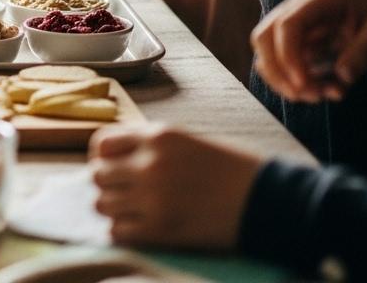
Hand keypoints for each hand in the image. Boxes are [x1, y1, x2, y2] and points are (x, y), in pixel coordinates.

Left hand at [90, 124, 262, 249]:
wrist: (269, 201)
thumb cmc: (232, 171)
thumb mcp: (189, 142)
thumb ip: (151, 146)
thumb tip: (113, 160)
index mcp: (159, 136)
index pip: (102, 143)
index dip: (104, 157)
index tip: (116, 167)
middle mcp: (150, 163)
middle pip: (97, 174)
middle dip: (108, 184)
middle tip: (127, 192)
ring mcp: (153, 197)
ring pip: (102, 204)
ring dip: (115, 209)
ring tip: (136, 211)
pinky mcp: (160, 228)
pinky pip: (117, 231)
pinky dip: (125, 231)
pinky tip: (144, 227)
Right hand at [251, 0, 366, 102]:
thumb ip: (363, 52)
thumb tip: (341, 79)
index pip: (286, 26)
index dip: (287, 57)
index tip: (303, 84)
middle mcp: (301, 7)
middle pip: (264, 38)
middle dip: (277, 72)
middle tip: (305, 96)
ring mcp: (301, 22)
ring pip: (272, 53)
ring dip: (288, 79)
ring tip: (321, 96)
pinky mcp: (307, 38)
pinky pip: (292, 62)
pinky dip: (304, 80)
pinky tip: (331, 90)